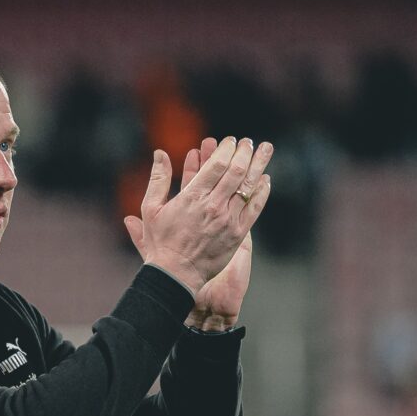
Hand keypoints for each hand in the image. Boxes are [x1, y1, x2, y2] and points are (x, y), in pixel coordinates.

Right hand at [125, 135, 272, 294]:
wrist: (176, 274)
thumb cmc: (161, 241)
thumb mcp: (150, 208)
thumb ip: (158, 179)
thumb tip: (160, 153)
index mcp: (192, 197)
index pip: (217, 165)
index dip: (226, 149)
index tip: (230, 141)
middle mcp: (213, 206)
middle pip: (236, 171)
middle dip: (245, 152)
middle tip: (249, 142)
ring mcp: (228, 220)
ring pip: (248, 186)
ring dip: (258, 165)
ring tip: (266, 150)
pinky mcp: (238, 234)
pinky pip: (254, 208)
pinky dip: (261, 192)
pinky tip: (266, 179)